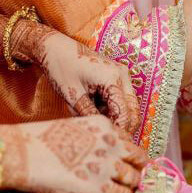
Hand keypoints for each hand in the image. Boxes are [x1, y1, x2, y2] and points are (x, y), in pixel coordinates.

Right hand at [0, 116, 147, 192]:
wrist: (27, 153)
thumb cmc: (42, 140)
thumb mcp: (76, 127)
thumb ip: (92, 137)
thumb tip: (97, 151)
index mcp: (106, 127)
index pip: (129, 139)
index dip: (130, 152)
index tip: (130, 159)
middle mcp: (112, 144)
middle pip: (137, 157)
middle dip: (138, 167)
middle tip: (137, 174)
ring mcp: (108, 166)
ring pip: (133, 177)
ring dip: (133, 184)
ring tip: (132, 189)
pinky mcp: (99, 188)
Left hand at [11, 21, 139, 133]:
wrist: (57, 48)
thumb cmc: (62, 70)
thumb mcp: (73, 96)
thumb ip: (89, 115)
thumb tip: (101, 133)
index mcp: (113, 79)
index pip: (125, 113)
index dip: (119, 131)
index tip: (109, 144)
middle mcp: (123, 76)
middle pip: (134, 110)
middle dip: (124, 126)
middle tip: (108, 139)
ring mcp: (122, 74)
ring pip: (129, 105)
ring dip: (118, 118)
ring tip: (98, 126)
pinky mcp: (117, 76)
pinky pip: (122, 98)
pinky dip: (114, 109)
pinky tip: (96, 113)